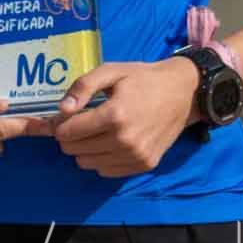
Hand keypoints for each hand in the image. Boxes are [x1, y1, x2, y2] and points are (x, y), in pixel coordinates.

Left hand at [50, 58, 199, 177]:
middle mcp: (124, 140)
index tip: (66, 117)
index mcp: (115, 115)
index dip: (60, 124)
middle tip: (80, 122)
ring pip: (87, 163)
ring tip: (96, 132)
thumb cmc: (143, 79)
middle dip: (70, 136)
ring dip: (84, 149)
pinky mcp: (144, 165)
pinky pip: (105, 171)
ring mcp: (135, 156)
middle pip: (74, 150)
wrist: (182, 93)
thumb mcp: (112, 71)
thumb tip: (62, 110)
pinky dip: (101, 158)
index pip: (68, 132)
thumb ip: (83, 87)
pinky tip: (110, 142)